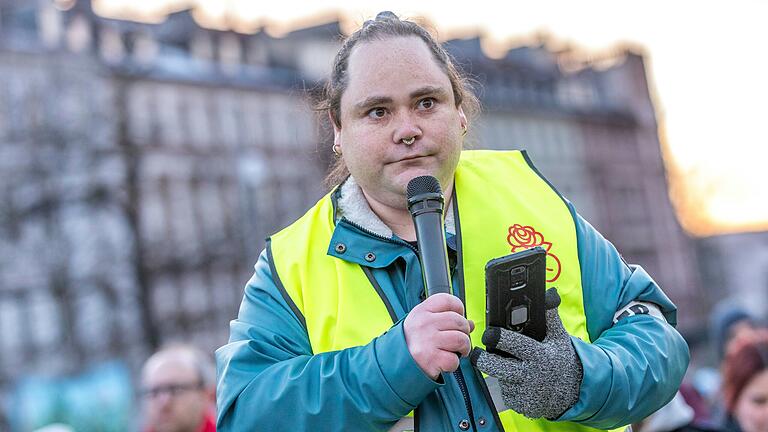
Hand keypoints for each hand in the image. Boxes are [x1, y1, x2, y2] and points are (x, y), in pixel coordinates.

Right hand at [404, 293, 474, 379]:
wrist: (394, 362)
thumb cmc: (411, 342)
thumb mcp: (423, 323)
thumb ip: (445, 319)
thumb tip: (470, 324)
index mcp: (422, 311)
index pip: (448, 300)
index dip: (459, 308)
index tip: (458, 316)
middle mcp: (424, 323)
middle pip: (459, 321)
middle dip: (464, 331)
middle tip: (458, 339)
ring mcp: (428, 340)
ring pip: (461, 340)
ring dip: (463, 348)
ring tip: (456, 350)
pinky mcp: (431, 359)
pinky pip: (454, 360)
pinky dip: (453, 364)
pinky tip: (445, 361)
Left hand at [470, 288, 581, 419]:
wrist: (574, 391)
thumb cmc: (562, 359)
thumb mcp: (558, 336)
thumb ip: (550, 315)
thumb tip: (550, 293)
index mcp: (539, 355)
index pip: (512, 344)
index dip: (497, 337)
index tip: (489, 333)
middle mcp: (530, 375)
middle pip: (494, 366)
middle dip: (482, 359)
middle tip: (478, 352)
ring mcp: (525, 393)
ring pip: (499, 378)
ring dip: (497, 371)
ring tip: (506, 363)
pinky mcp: (521, 406)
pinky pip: (505, 392)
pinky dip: (507, 385)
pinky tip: (516, 379)